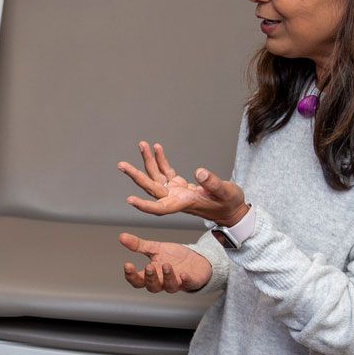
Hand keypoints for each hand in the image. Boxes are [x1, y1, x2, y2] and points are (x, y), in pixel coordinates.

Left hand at [118, 141, 247, 225]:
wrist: (232, 210)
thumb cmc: (229, 204)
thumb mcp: (226, 193)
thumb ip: (212, 183)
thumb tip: (199, 171)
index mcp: (184, 203)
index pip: (160, 207)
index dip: (144, 205)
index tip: (130, 200)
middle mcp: (176, 198)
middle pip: (152, 188)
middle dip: (136, 176)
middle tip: (121, 165)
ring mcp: (177, 191)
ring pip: (156, 177)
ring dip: (148, 161)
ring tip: (142, 145)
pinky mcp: (180, 185)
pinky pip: (166, 172)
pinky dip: (161, 160)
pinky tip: (157, 148)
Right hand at [119, 233, 212, 292]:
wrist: (197, 260)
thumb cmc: (174, 257)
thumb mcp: (156, 249)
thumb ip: (139, 245)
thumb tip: (121, 236)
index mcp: (152, 275)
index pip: (138, 280)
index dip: (131, 275)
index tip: (127, 264)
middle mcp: (163, 282)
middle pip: (152, 287)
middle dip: (150, 278)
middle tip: (149, 267)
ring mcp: (177, 283)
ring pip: (169, 287)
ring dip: (167, 277)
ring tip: (166, 265)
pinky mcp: (191, 282)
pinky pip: (188, 284)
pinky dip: (185, 280)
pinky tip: (183, 274)